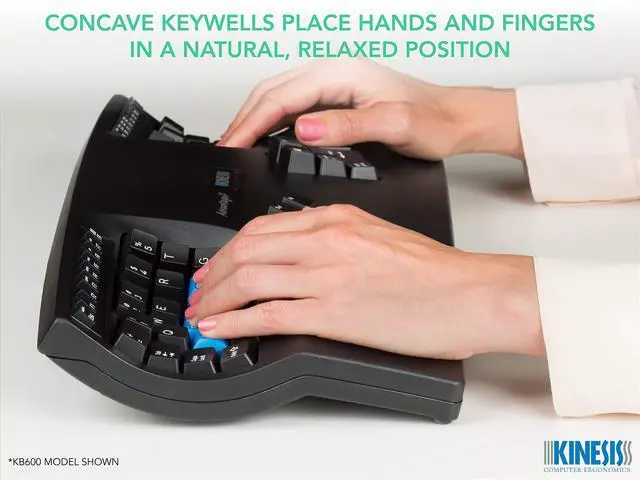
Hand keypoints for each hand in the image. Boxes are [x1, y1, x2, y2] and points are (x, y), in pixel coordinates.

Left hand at [186, 205, 542, 358]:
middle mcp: (325, 241)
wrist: (469, 293)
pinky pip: (267, 314)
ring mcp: (326, 276)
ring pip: (247, 279)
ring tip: (201, 312)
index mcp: (336, 219)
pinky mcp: (333, 313)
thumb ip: (334, 240)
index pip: (262, 227)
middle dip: (211, 273)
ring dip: (214, 297)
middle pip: (245, 250)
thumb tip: (297, 257)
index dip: (228, 249)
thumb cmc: (434, 270)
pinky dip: (233, 321)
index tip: (216, 265)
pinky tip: (219, 328)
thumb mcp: (376, 235)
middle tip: (199, 290)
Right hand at [220, 59, 523, 159]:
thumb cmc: (433, 119)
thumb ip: (345, 126)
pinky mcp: (340, 98)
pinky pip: (295, 104)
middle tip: (227, 147)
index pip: (282, 96)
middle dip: (245, 119)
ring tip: (239, 142)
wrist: (457, 120)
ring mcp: (336, 85)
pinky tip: (270, 136)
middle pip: (273, 91)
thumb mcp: (391, 125)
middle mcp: (335, 74)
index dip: (252, 122)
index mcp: (342, 74)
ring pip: (281, 96)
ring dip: (256, 118)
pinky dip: (275, 121)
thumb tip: (301, 130)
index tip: (234, 144)